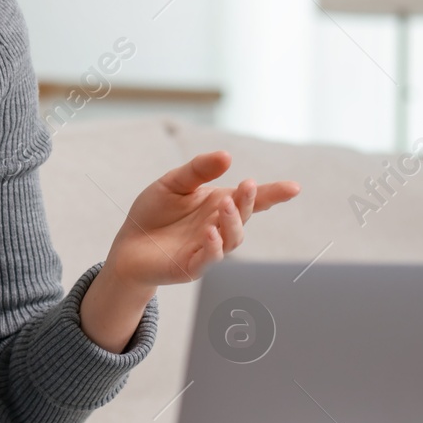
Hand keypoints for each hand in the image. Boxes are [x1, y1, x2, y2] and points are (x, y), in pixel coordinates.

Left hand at [79, 151, 298, 352]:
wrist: (128, 244)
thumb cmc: (154, 213)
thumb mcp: (174, 183)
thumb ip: (198, 170)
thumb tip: (226, 156)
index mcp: (219, 204)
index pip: (253, 199)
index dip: (274, 194)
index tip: (294, 188)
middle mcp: (219, 227)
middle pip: (244, 216)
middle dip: (249, 201)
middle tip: (247, 186)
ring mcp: (208, 248)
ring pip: (231, 238)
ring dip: (232, 222)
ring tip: (226, 206)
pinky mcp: (192, 266)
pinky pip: (208, 259)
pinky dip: (213, 247)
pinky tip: (211, 233)